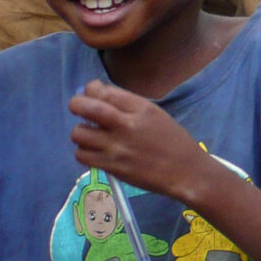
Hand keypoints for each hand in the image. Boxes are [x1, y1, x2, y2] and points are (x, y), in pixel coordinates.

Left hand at [69, 80, 211, 201]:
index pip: (105, 92)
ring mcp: (116, 147)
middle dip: (76, 104)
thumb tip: (99, 97)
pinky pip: (81, 155)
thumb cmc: (173, 140)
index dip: (92, 89)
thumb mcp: (156, 115)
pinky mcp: (110, 166)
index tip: (91, 91)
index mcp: (141, 109)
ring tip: (90, 134)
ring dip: (80, 132)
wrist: (184, 170)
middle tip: (78, 107)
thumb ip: (129, 106)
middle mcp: (126, 125)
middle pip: (87, 108)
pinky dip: (83, 151)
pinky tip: (94, 151)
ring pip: (79, 133)